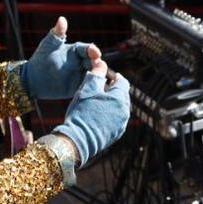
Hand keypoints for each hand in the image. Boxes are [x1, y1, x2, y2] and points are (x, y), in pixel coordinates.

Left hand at [21, 17, 97, 101]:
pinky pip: (88, 85)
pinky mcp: (78, 86)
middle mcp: (81, 61)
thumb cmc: (40, 58)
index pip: (88, 49)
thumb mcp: (48, 45)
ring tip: (96, 76)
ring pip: (94, 74)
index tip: (96, 52)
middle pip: (94, 62)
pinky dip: (91, 85)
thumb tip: (62, 19)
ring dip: (97, 75)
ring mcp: (80, 74)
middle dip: (97, 63)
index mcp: (76, 50)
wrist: (32, 79)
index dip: (93, 50)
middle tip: (98, 66)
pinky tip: (92, 87)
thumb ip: (57, 33)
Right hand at [51, 58, 130, 173]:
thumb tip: (102, 63)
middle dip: (114, 90)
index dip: (115, 76)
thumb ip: (96, 74)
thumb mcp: (87, 89)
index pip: (123, 82)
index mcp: (120, 98)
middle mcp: (125, 111)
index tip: (107, 76)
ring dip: (113, 102)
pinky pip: (116, 120)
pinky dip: (111, 114)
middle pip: (123, 95)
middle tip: (104, 87)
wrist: (77, 140)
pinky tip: (99, 114)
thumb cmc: (81, 112)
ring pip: (120, 108)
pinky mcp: (116, 134)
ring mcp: (122, 124)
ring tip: (100, 100)